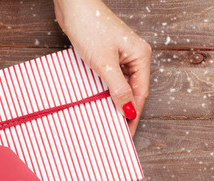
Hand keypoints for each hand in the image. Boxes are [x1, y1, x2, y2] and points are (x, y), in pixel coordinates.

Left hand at [54, 0, 151, 135]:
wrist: (73, 4)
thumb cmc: (90, 26)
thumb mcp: (105, 63)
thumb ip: (118, 89)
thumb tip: (128, 111)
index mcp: (141, 57)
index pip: (140, 94)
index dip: (134, 116)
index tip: (127, 134)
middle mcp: (134, 56)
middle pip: (133, 92)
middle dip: (125, 112)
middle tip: (118, 133)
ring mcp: (121, 55)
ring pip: (121, 86)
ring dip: (115, 103)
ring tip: (109, 122)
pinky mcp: (107, 55)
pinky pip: (111, 79)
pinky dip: (106, 92)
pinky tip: (100, 103)